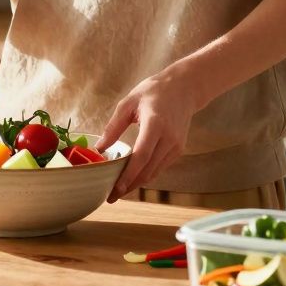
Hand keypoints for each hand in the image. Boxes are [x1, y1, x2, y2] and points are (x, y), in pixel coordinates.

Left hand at [97, 65, 202, 202]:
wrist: (185, 88)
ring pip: (154, 172)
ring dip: (137, 184)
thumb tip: (100, 148)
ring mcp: (176, 146)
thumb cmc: (154, 92)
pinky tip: (132, 179)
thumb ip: (114, 127)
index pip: (141, 156)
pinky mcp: (178, 149)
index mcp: (155, 124)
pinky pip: (160, 167)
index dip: (128, 175)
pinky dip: (146, 175)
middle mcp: (169, 138)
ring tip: (118, 191)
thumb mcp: (129, 103)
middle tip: (111, 197)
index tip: (115, 189)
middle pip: (148, 170)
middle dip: (129, 186)